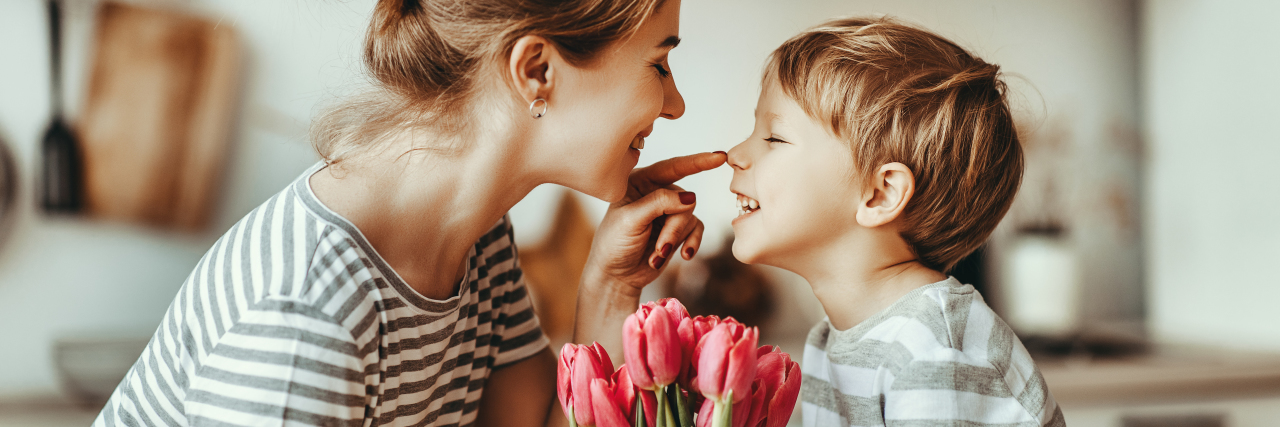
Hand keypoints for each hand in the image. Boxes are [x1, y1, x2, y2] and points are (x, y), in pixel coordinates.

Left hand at [583, 151, 726, 294]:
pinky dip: (691, 243)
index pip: (672, 167)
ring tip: (658, 255)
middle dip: (674, 227)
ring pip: (689, 216)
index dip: (697, 162)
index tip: (719, 157)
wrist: (617, 275)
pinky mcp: (678, 229)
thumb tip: (690, 197)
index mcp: (640, 181)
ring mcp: (669, 211)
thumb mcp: (631, 220)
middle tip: (661, 248)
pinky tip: (683, 255)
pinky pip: (697, 229)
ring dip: (676, 239)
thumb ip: (659, 203)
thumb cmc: (614, 243)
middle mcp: (656, 192)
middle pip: (684, 199)